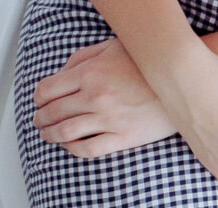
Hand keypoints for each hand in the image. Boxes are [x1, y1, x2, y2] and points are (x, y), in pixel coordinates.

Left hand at [35, 39, 180, 156]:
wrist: (179, 81)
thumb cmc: (145, 63)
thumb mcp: (111, 47)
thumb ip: (83, 57)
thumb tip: (62, 72)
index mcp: (89, 73)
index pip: (48, 89)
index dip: (38, 98)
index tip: (38, 102)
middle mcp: (95, 97)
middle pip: (54, 112)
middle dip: (41, 118)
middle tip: (38, 121)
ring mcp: (108, 119)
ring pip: (66, 132)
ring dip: (51, 135)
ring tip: (47, 136)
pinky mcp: (122, 137)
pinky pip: (88, 148)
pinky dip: (72, 149)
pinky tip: (69, 146)